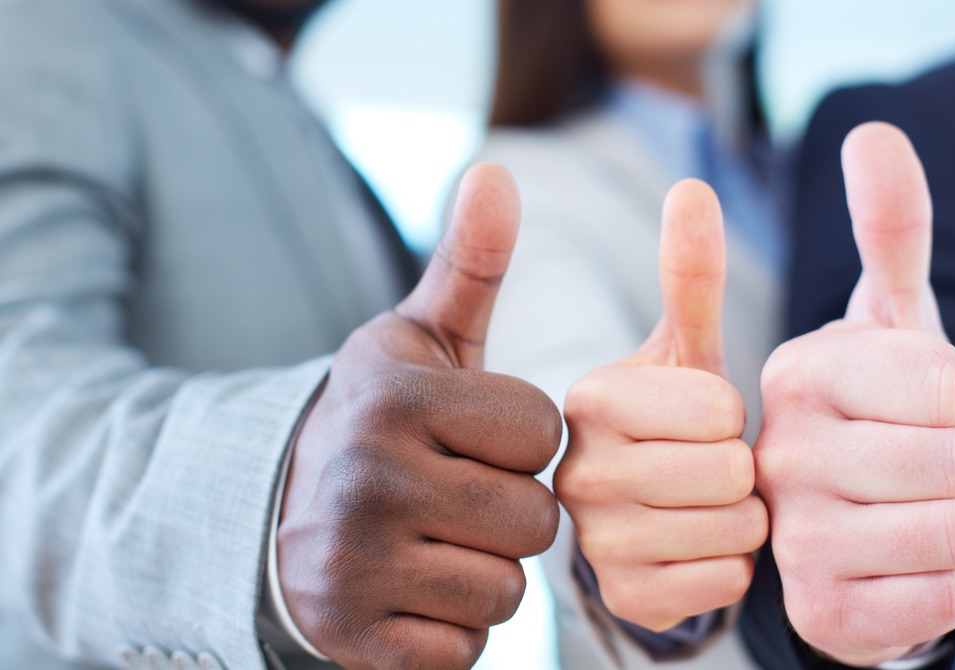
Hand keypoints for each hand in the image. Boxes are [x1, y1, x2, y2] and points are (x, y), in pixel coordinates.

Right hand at [276, 164, 560, 669]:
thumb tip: (498, 169)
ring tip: (435, 539)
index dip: (523, 439)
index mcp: (390, 398)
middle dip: (511, 509)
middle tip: (456, 494)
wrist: (279, 512)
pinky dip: (452, 625)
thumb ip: (470, 263)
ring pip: (507, 588)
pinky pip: (467, 647)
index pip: (544, 431)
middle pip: (535, 518)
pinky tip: (413, 588)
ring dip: (485, 569)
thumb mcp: (417, 340)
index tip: (474, 437)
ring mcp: (351, 567)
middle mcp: (363, 479)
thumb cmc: (380, 421)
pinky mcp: (354, 639)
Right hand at [555, 180, 767, 632]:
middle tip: (702, 465)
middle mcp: (577, 472)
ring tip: (700, 504)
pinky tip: (693, 547)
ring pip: (735, 531)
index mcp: (589, 398)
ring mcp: (593, 544)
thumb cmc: (662, 422)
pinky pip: (725, 585)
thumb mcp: (676, 351)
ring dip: (739, 519)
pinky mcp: (621, 599)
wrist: (628, 512)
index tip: (696, 419)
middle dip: (738, 469)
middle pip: (731, 473)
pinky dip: (728, 566)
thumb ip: (688, 274)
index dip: (729, 415)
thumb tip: (693, 186)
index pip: (721, 409)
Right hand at [755, 123, 954, 665]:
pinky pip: (938, 601)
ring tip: (900, 514)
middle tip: (906, 465)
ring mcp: (782, 539)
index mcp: (790, 375)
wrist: (812, 533)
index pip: (943, 383)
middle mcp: (768, 454)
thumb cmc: (860, 417)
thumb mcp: (879, 327)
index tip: (903, 405)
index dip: (952, 399)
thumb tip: (874, 132)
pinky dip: (938, 588)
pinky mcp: (816, 612)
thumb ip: (887, 231)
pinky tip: (886, 569)